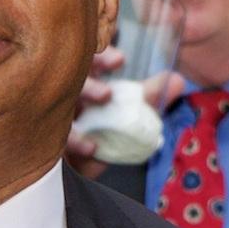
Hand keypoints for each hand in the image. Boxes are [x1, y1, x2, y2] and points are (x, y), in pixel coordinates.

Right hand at [65, 52, 188, 178]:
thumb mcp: (130, 116)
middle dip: (93, 73)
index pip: (90, 60)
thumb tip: (177, 80)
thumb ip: (150, 99)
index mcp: (85, 82)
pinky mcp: (51, 140)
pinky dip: (76, 141)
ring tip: (106, 96)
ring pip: (63, 95)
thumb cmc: (102, 135)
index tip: (120, 61)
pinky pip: (59, 138)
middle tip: (111, 85)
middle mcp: (67, 93)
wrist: (83, 171)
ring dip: (86, 91)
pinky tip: (93, 146)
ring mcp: (55, 114)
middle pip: (74, 72)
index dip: (103, 56)